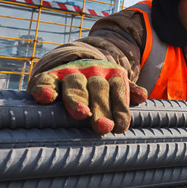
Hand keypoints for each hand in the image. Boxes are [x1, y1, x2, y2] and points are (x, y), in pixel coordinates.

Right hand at [28, 59, 147, 133]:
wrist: (72, 59)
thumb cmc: (98, 85)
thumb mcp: (115, 86)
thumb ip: (127, 92)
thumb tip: (142, 96)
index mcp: (111, 75)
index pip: (118, 91)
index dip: (120, 109)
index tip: (120, 127)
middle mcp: (91, 71)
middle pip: (98, 89)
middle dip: (101, 108)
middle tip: (104, 127)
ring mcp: (69, 73)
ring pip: (74, 85)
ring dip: (77, 99)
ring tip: (81, 113)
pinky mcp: (48, 76)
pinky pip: (46, 81)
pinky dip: (44, 88)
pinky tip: (45, 97)